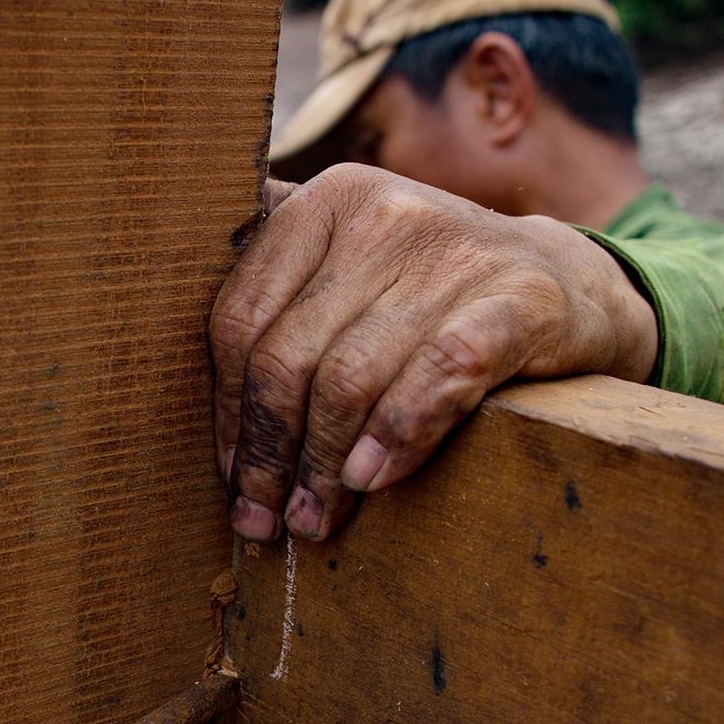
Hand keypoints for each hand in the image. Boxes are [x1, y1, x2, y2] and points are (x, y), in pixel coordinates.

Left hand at [210, 164, 656, 541]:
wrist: (564, 286)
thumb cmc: (426, 298)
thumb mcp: (350, 270)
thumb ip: (278, 294)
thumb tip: (159, 362)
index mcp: (323, 203)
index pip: (240, 317)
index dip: (227, 409)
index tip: (226, 474)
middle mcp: (382, 212)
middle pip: (289, 356)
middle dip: (269, 453)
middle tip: (263, 518)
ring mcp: (453, 251)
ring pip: (353, 378)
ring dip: (326, 467)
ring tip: (312, 519)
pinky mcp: (518, 297)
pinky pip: (437, 378)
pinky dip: (397, 439)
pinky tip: (375, 483)